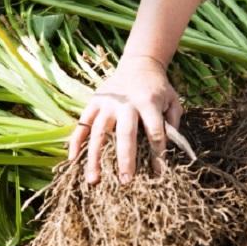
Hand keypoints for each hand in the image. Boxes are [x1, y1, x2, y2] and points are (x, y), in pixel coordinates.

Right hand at [68, 56, 182, 184]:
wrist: (140, 64)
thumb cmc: (159, 88)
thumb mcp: (173, 101)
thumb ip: (172, 123)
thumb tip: (168, 150)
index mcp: (148, 102)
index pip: (154, 131)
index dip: (157, 153)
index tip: (158, 173)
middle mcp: (126, 102)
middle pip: (125, 133)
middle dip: (125, 158)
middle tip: (126, 181)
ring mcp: (107, 102)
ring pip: (99, 132)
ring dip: (95, 157)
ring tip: (93, 180)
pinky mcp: (94, 101)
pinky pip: (82, 123)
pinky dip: (76, 141)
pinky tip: (73, 160)